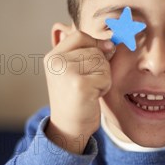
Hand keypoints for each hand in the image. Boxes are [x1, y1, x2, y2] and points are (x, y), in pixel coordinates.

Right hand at [43, 29, 114, 153]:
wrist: (68, 128)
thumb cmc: (76, 100)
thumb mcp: (76, 72)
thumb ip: (89, 54)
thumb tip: (112, 43)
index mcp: (53, 56)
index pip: (80, 36)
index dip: (95, 44)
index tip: (101, 57)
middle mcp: (56, 62)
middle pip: (95, 50)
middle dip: (100, 67)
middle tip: (89, 84)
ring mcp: (66, 72)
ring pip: (102, 63)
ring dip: (103, 78)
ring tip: (90, 90)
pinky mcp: (79, 84)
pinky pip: (105, 77)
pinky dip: (104, 88)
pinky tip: (92, 97)